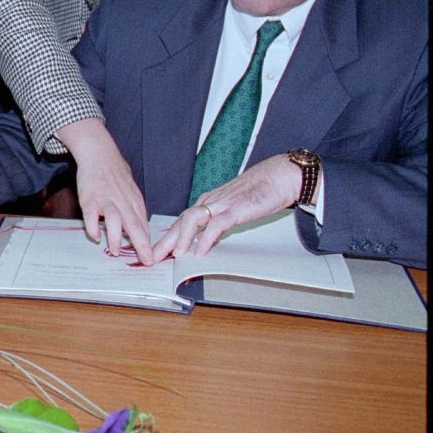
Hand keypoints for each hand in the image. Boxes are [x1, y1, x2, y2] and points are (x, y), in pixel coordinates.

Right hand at [56, 117, 151, 261]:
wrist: (99, 154)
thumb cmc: (115, 174)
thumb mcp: (131, 191)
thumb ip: (134, 211)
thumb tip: (140, 230)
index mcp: (135, 202)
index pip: (144, 226)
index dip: (149, 243)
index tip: (153, 259)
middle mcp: (122, 202)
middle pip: (135, 226)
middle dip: (142, 246)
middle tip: (147, 261)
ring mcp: (105, 200)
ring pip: (115, 221)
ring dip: (116, 238)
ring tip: (115, 252)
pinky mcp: (89, 199)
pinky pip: (91, 216)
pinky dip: (93, 228)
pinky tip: (95, 236)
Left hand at [151, 154, 302, 262]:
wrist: (279, 176)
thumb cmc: (259, 191)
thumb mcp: (233, 209)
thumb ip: (219, 223)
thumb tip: (208, 241)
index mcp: (207, 202)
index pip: (181, 221)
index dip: (168, 237)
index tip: (157, 251)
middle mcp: (209, 202)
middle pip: (180, 222)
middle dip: (165, 240)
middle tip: (153, 256)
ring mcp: (221, 204)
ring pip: (192, 221)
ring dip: (181, 239)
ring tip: (174, 255)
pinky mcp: (236, 208)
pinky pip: (216, 225)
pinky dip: (206, 239)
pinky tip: (200, 250)